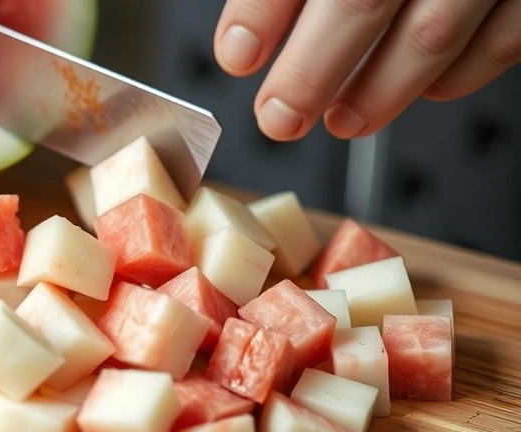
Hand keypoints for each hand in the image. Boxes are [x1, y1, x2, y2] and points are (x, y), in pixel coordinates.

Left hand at [214, 0, 520, 140]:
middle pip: (361, 1)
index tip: (237, 54)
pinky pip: (502, 37)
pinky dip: (458, 74)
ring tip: (341, 119)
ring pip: (431, 32)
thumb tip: (250, 27)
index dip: (262, 12)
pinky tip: (426, 88)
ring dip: (378, 90)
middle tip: (278, 116)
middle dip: (309, 72)